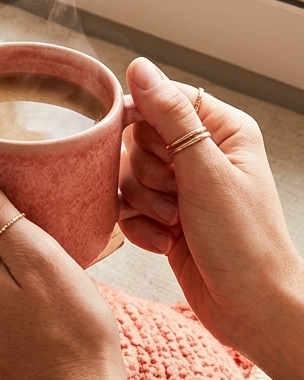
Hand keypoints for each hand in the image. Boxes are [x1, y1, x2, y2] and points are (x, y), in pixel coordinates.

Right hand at [119, 56, 303, 379]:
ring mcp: (184, 188)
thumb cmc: (245, 243)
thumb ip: (170, 115)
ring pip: (128, 174)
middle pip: (139, 137)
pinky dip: (139, 228)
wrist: (252, 311)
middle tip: (178, 195)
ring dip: (144, 203)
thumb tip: (140, 68)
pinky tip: (164, 243)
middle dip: (147, 172)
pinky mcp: (166, 219)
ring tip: (176, 223)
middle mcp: (202, 154)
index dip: (147, 122)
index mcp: (223, 130)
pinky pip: (127, 208)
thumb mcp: (205, 171)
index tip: (156, 152)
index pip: (164, 98)